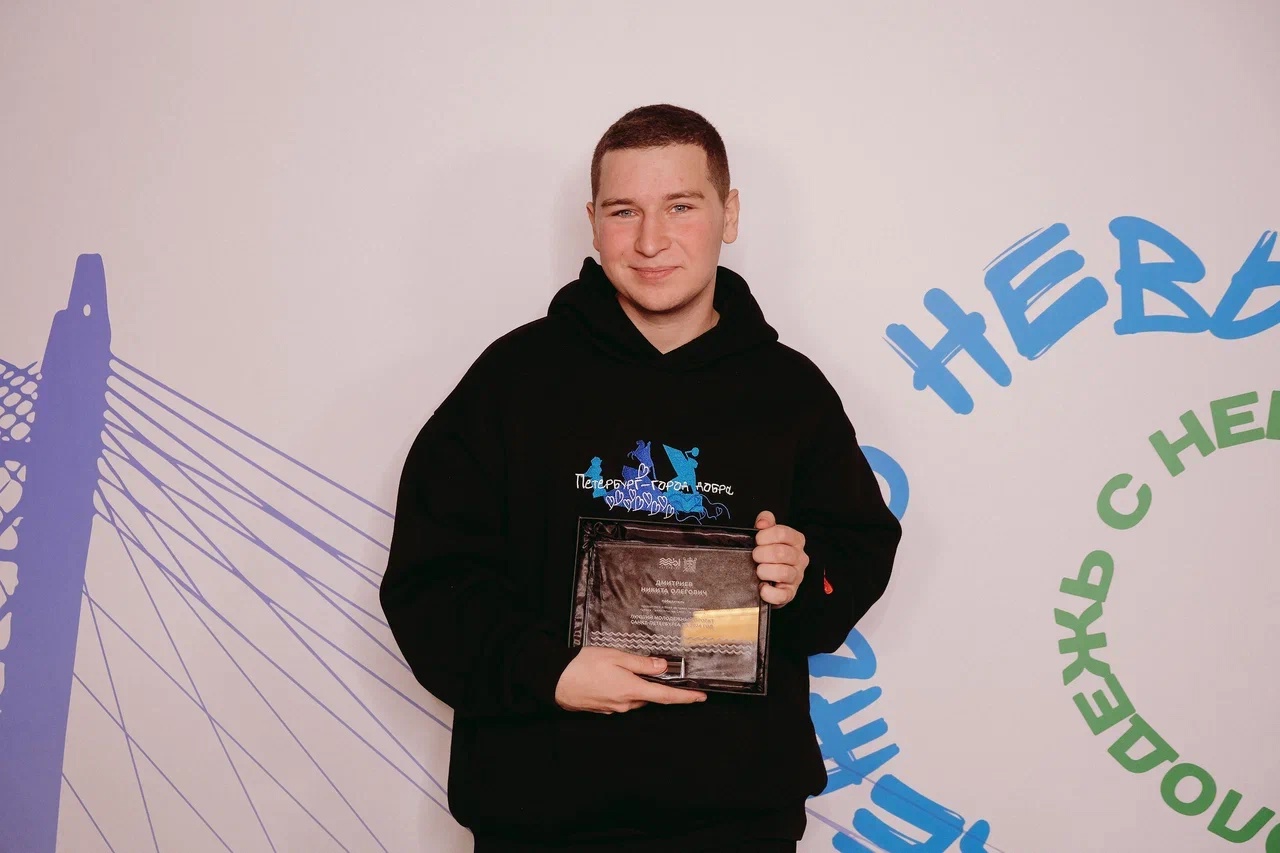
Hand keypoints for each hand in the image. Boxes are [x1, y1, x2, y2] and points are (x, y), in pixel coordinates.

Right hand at [554, 646, 706, 712]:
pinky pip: (621, 700)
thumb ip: (641, 663)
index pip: (666, 696)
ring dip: (636, 685)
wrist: (554, 680)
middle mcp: (625, 704)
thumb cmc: (582, 666)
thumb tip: (662, 666)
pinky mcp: (604, 709)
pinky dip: (623, 689)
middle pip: (650, 695)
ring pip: (635, 697)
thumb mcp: (615, 656)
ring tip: (621, 668)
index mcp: (631, 689)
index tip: (700, 697)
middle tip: (649, 667)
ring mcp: (614, 709)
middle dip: (653, 683)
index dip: (685, 697)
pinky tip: (611, 677)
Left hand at [754, 510, 808, 606]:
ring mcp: (797, 576)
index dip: (765, 536)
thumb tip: (763, 522)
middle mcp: (800, 558)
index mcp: (796, 541)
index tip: (757, 540)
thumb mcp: (767, 535)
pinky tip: (762, 587)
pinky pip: (782, 595)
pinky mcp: (790, 593)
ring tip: (758, 571)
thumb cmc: (768, 554)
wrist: (769, 578)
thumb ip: (766, 522)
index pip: (783, 533)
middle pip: (781, 552)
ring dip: (764, 571)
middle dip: (762, 554)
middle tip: (754, 556)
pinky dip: (769, 592)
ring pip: (783, 573)